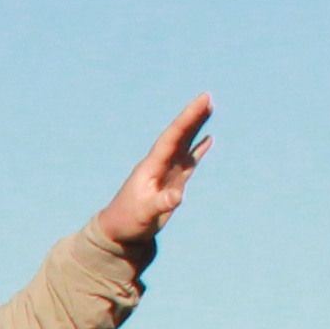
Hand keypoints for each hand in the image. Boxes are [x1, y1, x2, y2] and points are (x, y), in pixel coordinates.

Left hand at [95, 94, 211, 250]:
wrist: (120, 231)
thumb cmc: (129, 221)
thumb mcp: (145, 213)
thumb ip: (161, 203)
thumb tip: (177, 196)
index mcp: (152, 166)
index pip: (172, 137)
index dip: (187, 119)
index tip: (201, 101)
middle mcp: (160, 164)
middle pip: (178, 135)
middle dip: (192, 116)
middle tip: (207, 97)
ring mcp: (166, 171)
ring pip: (184, 144)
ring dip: (196, 127)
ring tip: (209, 109)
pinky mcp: (172, 181)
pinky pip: (189, 160)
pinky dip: (198, 149)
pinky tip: (208, 139)